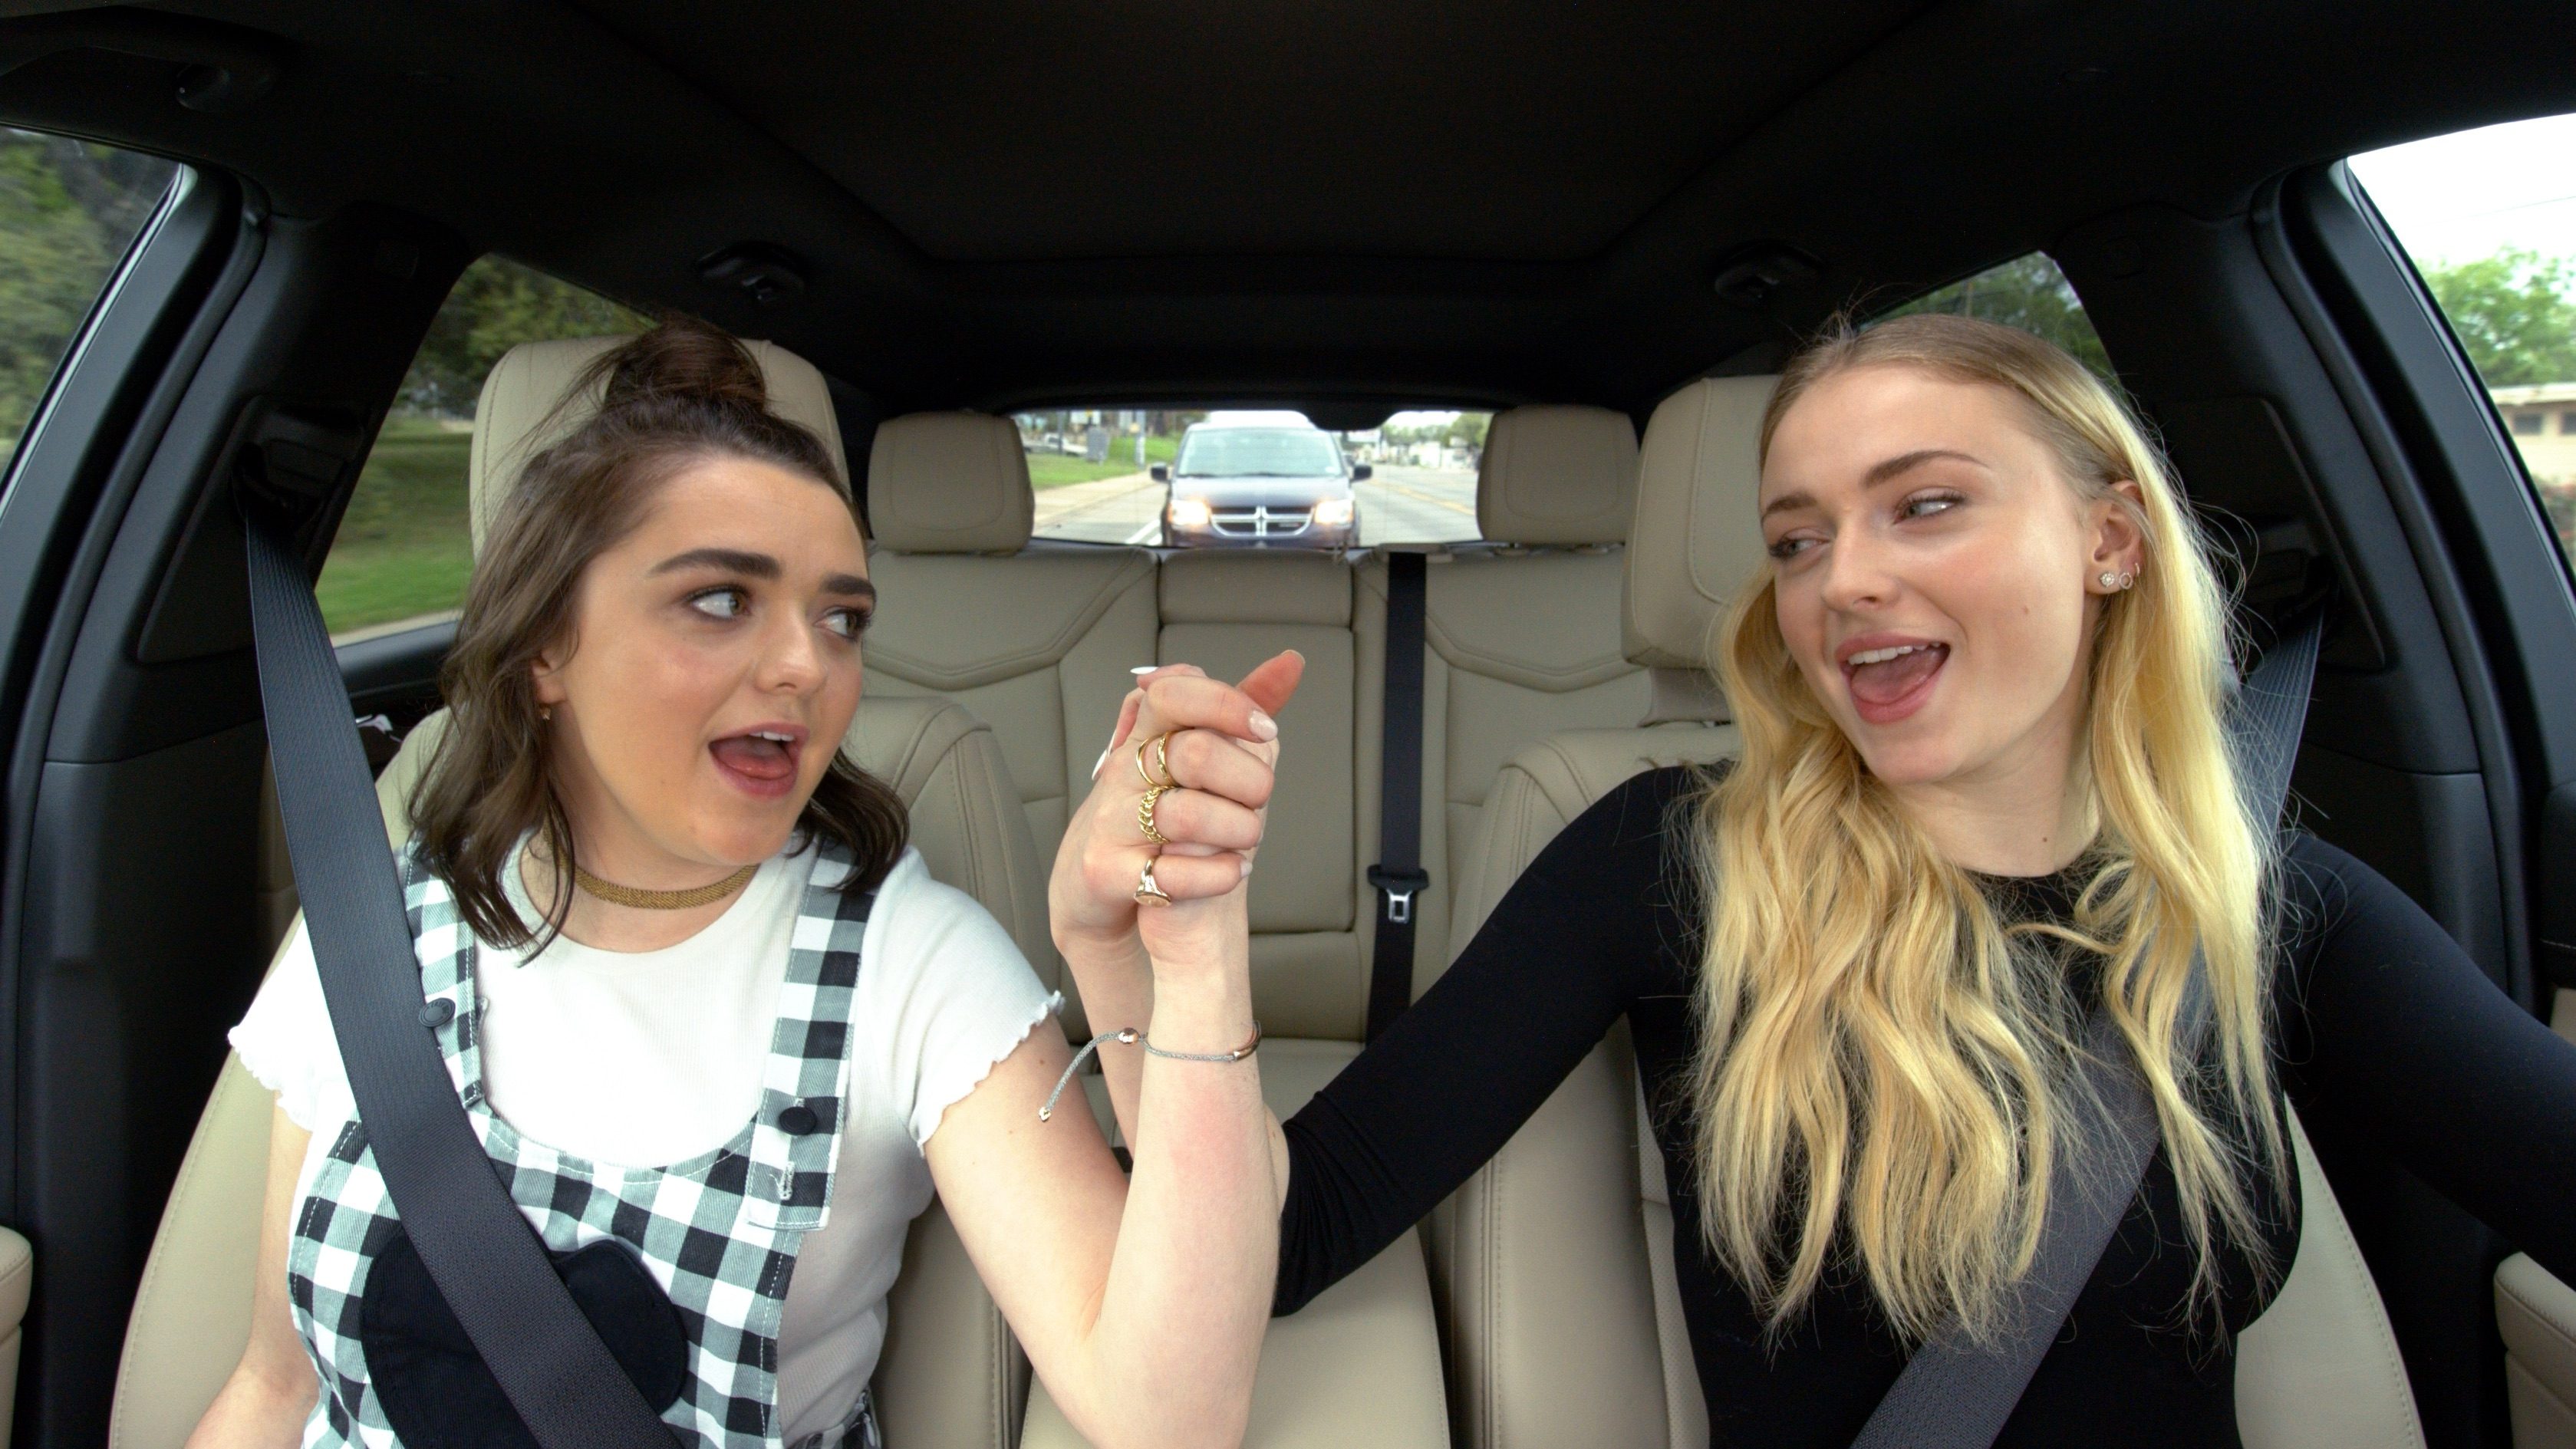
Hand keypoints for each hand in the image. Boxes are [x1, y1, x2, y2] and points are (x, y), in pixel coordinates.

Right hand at [1050, 652, 1303, 972]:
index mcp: (1145, 733)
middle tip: (1258, 798)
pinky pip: (1170, 875)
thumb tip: (1289, 663)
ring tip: (1247, 837)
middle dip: (1249, 780)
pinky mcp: (1106, 871)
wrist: (1098, 876)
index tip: (1264, 727)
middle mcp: (1123, 771)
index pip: (1173, 693)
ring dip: (1239, 829)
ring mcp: (1112, 821)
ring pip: (1187, 815)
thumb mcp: (1193, 751)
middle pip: (1194, 753)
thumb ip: (1236, 708)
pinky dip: (1217, 875)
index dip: (1226, 704)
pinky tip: (1232, 870)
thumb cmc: (1157, 807)